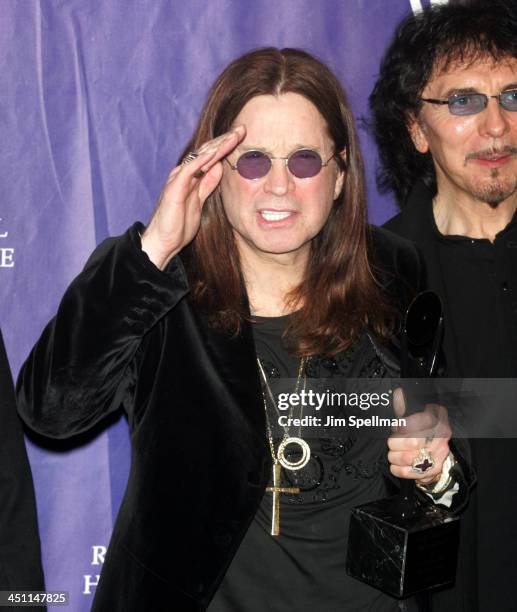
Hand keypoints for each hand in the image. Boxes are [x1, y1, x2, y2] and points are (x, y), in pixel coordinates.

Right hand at [141, 125, 245, 268]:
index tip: (242, 138)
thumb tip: (219, 167)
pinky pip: (190, 169)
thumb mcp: (200, 200)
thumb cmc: (179, 225)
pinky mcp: (175, 187)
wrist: (163, 241)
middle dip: (225, 140)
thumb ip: (208, 183)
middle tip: (242, 129)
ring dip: (217, 145)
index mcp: (191, 177)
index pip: (211, 156)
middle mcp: (184, 173)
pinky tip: (215, 152)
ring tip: (233, 135)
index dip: (226, 146)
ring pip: (200, 156)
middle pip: (207, 152)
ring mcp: (178, 178)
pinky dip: (203, 159)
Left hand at [387, 387, 451, 485]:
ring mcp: (438, 455)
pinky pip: (409, 472)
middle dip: (395, 442)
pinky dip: (397, 468)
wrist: (435, 451)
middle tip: (391, 442)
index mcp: (438, 419)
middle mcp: (441, 437)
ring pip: (409, 457)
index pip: (424, 420)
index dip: (406, 424)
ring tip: (392, 453)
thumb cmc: (420, 429)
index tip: (395, 427)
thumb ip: (404, 405)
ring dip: (394, 456)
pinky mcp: (433, 470)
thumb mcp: (415, 413)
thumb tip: (397, 392)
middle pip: (413, 441)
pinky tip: (395, 464)